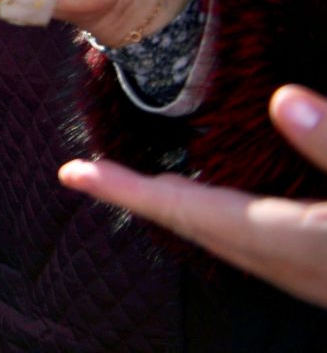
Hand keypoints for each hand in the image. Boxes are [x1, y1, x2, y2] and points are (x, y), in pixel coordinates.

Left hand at [59, 85, 326, 306]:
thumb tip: (283, 101)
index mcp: (290, 242)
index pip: (191, 212)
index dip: (128, 191)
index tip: (74, 175)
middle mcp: (289, 266)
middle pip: (196, 227)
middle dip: (138, 197)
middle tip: (86, 173)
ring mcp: (308, 275)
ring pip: (223, 238)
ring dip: (178, 209)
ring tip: (137, 185)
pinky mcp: (322, 270)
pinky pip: (253, 243)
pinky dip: (220, 218)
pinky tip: (221, 206)